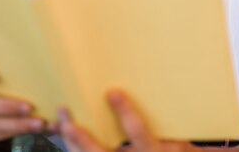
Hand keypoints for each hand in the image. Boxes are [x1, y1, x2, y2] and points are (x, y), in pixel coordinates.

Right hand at [0, 55, 46, 139]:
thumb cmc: (11, 70)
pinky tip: (27, 127)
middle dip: (4, 107)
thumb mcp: (9, 60)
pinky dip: (9, 132)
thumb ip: (13, 56)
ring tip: (37, 123)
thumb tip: (36, 52)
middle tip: (29, 107)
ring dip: (13, 124)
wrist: (8, 89)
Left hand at [58, 90, 198, 151]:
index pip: (137, 132)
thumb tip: (154, 93)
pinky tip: (62, 132)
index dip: (125, 113)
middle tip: (68, 124)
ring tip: (59, 122)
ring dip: (70, 144)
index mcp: (151, 150)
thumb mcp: (178, 141)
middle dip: (83, 141)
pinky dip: (72, 147)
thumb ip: (166, 125)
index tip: (113, 92)